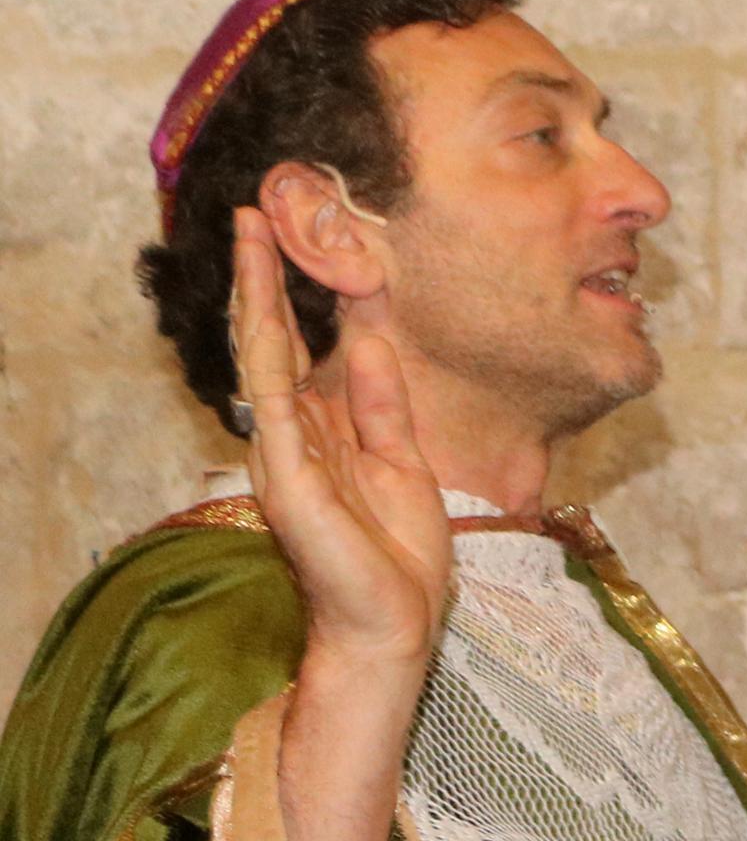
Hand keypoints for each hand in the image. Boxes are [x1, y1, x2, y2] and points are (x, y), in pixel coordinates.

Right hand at [238, 209, 449, 666]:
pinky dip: (268, 353)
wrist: (393, 625)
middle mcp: (292, 436)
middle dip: (264, 278)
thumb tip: (375, 340)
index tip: (302, 239)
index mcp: (322, 434)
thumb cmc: (397, 559)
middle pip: (272, 341)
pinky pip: (273, 402)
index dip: (300, 295)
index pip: (303, 350)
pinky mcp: (286, 476)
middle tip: (254, 215)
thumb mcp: (403, 463)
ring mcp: (283, 453)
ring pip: (263, 357)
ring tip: (249, 239)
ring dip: (256, 296)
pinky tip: (262, 309)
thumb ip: (385, 405)